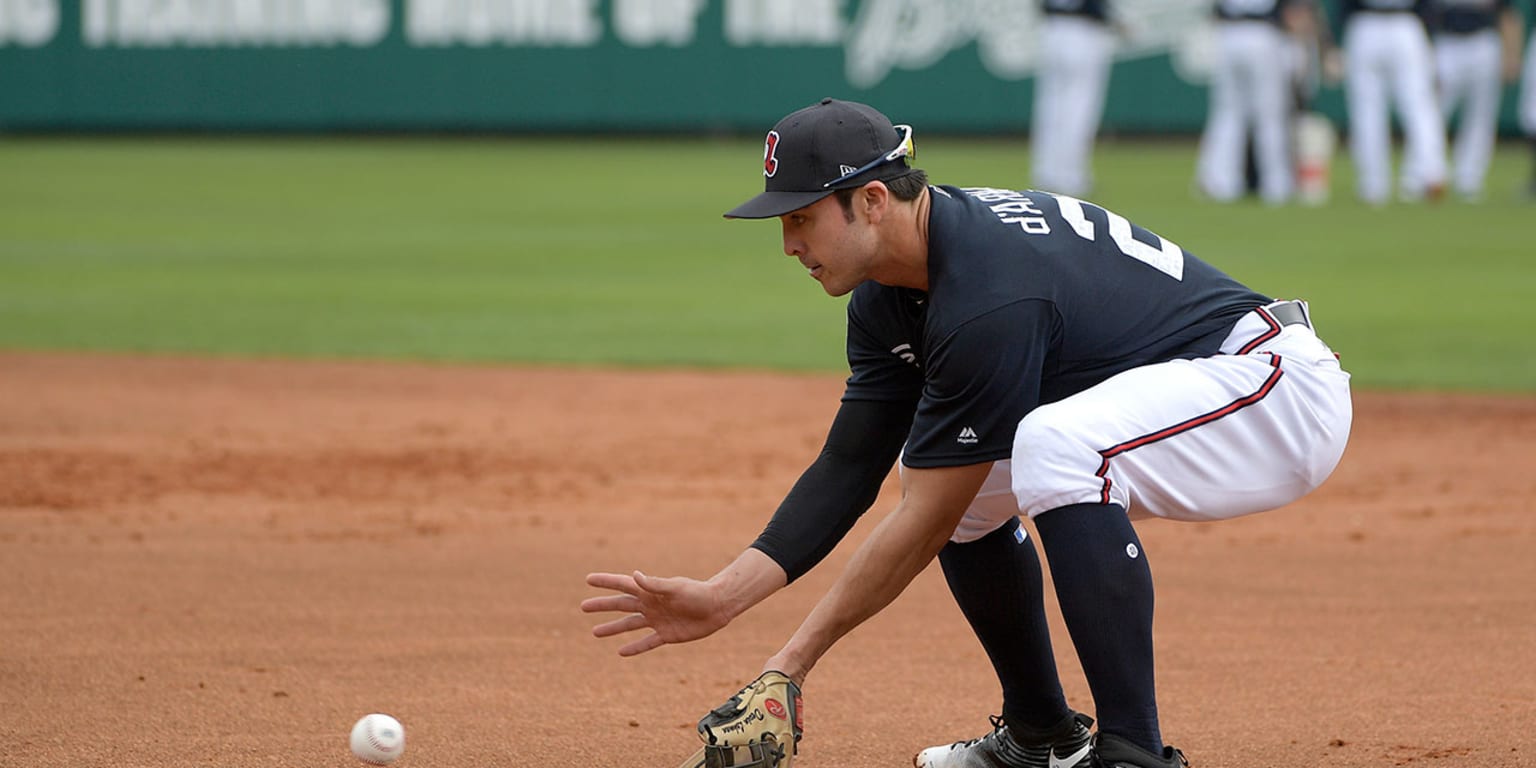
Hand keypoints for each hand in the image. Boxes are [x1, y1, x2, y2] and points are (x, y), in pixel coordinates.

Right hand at [581, 570, 731, 655]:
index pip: (622, 584)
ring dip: (612, 628)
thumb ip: (655, 584)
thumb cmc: (698, 593)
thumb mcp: (676, 588)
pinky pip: (646, 643)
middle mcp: (650, 605)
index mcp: (650, 591)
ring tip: (595, 632)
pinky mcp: (666, 635)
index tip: (588, 579)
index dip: (605, 582)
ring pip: (629, 625)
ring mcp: (657, 620)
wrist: (717, 607)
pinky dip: (634, 648)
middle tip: (583, 606)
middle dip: (602, 606)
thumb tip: (634, 576)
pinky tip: (621, 652)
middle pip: (621, 605)